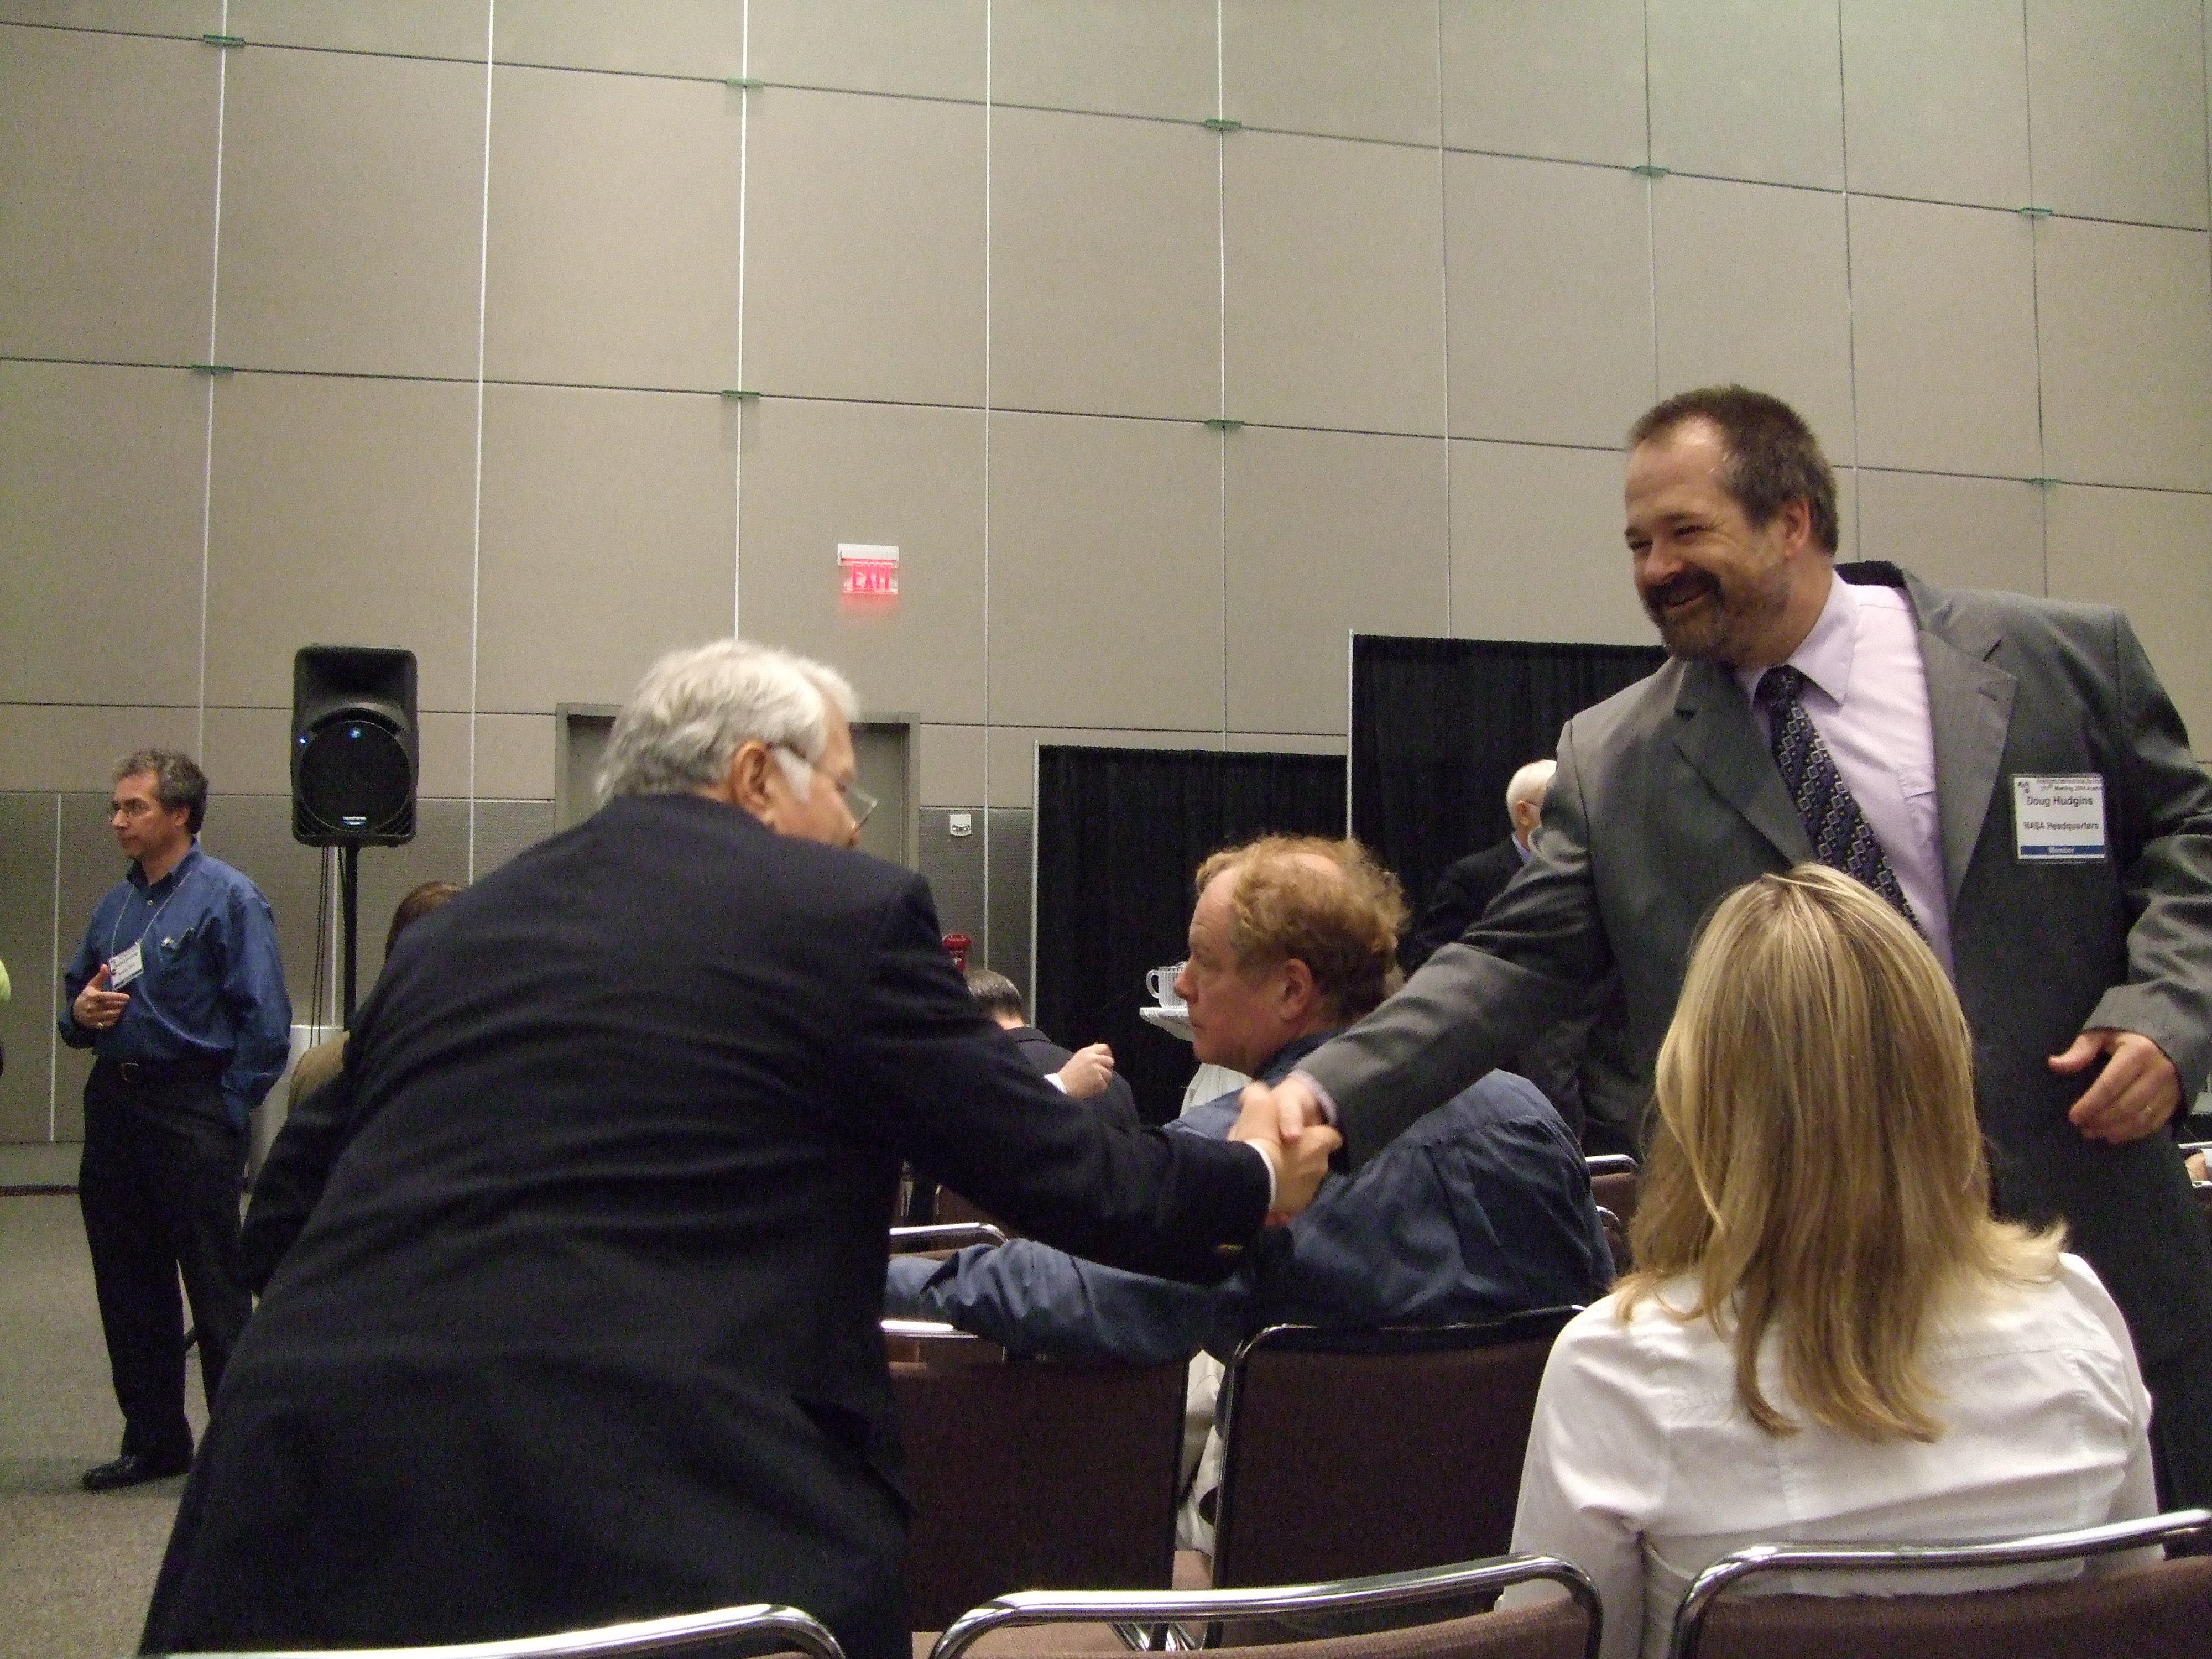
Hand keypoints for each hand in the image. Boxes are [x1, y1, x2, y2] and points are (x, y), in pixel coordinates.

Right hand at [72, 965, 129, 1031]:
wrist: (75, 1014)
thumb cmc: (86, 997)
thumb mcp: (91, 986)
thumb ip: (100, 977)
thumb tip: (105, 965)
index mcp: (91, 996)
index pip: (106, 997)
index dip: (118, 997)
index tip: (127, 997)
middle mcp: (91, 1007)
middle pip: (111, 1006)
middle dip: (120, 1004)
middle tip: (126, 1002)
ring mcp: (93, 1017)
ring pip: (111, 1015)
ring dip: (119, 1012)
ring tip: (123, 1008)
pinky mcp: (95, 1025)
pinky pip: (109, 1023)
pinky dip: (115, 1020)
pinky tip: (118, 1016)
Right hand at [1055, 1042, 1114, 1099]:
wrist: (1062, 1087)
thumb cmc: (1067, 1075)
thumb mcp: (1078, 1059)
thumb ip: (1090, 1055)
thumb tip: (1102, 1053)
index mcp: (1087, 1052)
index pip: (1104, 1047)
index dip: (1107, 1054)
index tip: (1106, 1061)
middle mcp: (1093, 1058)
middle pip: (1110, 1061)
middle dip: (1107, 1068)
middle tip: (1100, 1074)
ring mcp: (1097, 1069)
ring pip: (1108, 1074)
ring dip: (1103, 1079)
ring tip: (1092, 1083)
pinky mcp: (1099, 1080)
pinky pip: (1104, 1085)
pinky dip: (1099, 1088)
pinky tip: (1090, 1088)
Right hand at [1230, 1082, 1340, 1222]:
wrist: (1248, 1181)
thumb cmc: (1259, 1140)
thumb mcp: (1256, 1105)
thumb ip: (1258, 1096)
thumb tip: (1256, 1092)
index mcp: (1318, 1143)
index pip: (1331, 1136)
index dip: (1317, 1134)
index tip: (1303, 1134)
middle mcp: (1320, 1167)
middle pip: (1316, 1159)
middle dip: (1302, 1157)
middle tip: (1279, 1152)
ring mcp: (1308, 1191)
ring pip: (1302, 1181)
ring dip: (1290, 1177)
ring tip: (1269, 1173)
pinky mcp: (1293, 1209)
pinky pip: (1289, 1201)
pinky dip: (1281, 1198)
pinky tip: (1265, 1192)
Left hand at [2055, 1028, 2181, 1143]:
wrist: (2167, 1037)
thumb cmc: (2127, 1035)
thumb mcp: (2102, 1034)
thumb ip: (2081, 1050)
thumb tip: (2054, 1064)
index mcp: (2138, 1053)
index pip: (2109, 1085)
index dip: (2090, 1104)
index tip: (2073, 1116)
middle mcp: (2158, 1072)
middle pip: (2126, 1105)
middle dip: (2101, 1120)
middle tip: (2082, 1127)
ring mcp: (2171, 1088)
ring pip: (2141, 1118)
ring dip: (2115, 1130)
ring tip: (2093, 1132)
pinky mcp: (2176, 1098)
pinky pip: (2155, 1122)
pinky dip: (2134, 1133)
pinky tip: (2114, 1136)